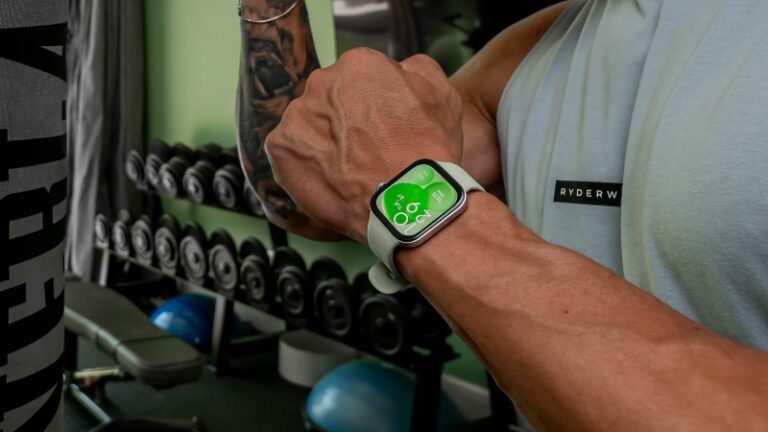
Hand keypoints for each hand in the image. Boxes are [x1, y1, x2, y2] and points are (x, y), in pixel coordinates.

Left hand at [265, 48, 463, 242]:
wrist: (409, 201)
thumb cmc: (428, 150)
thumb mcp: (442, 94)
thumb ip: (415, 70)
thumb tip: (401, 69)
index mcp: (358, 65)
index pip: (360, 79)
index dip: (375, 106)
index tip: (384, 128)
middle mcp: (321, 83)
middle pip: (330, 100)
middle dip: (345, 121)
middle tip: (367, 151)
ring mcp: (296, 117)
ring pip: (308, 127)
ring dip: (324, 143)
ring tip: (348, 171)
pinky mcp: (280, 151)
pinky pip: (290, 155)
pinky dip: (305, 167)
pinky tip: (331, 182)